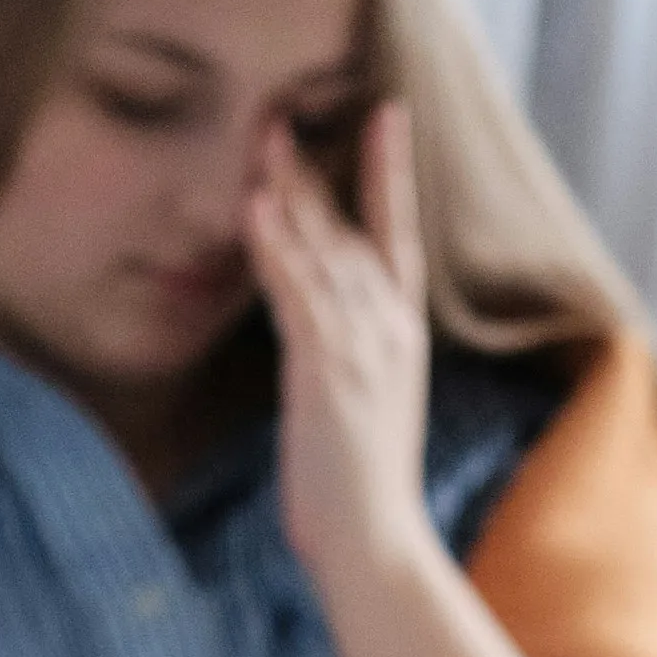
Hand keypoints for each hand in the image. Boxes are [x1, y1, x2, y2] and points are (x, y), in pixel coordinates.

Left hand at [246, 96, 435, 603]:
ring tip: (262, 138)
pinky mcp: (325, 370)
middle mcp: (386, 328)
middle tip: (278, 114)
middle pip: (345, 230)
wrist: (376, 545)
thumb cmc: (362, 497)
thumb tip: (320, 347)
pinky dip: (276, 248)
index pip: (398, 235)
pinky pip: (295, 294)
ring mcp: (359, 345)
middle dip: (313, 169)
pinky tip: (256, 207)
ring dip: (289, 191)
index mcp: (400, 335)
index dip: (391, 172)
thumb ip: (347, 366)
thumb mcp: (362, 415)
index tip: (387, 112)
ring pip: (320, 251)